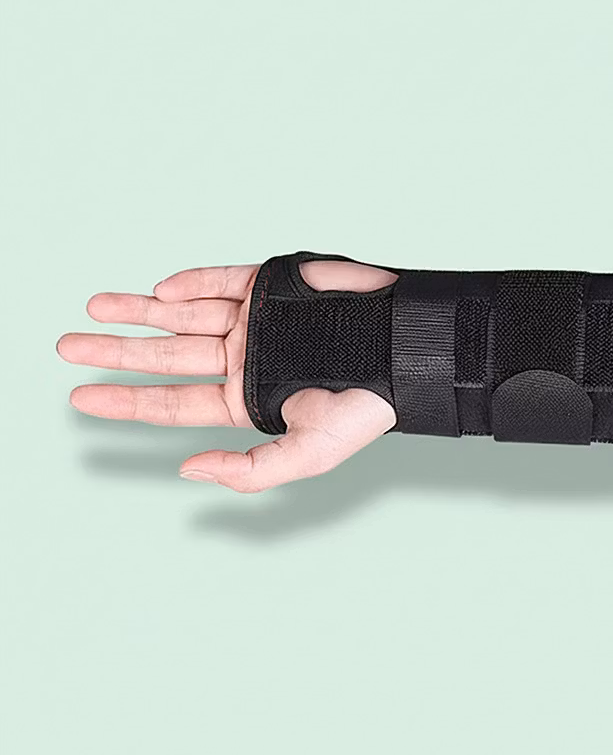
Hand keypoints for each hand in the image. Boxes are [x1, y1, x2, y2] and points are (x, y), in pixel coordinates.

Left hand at [57, 260, 398, 491]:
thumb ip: (248, 471)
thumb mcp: (307, 455)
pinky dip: (188, 284)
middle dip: (116, 352)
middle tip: (68, 346)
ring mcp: (252, 321)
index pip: (173, 403)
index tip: (79, 396)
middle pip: (166, 356)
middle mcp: (241, 360)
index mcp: (245, 401)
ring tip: (94, 306)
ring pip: (182, 314)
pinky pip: (219, 282)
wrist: (402, 353)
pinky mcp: (269, 286)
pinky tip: (158, 292)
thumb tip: (188, 472)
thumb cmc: (364, 409)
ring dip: (138, 311)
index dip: (125, 400)